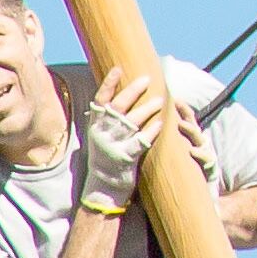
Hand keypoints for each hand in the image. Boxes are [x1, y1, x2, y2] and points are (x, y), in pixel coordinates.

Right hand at [75, 70, 165, 211]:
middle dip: (132, 91)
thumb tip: (126, 92)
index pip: (100, 101)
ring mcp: (112, 146)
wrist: (103, 188)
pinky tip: (160, 124)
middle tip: (147, 79)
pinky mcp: (124, 158)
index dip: (108, 84)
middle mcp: (101, 134)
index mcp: (95, 126)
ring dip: (146, 109)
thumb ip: (111, 118)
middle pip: (117, 108)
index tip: (118, 68)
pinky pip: (140, 142)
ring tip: (160, 100)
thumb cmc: (107, 156)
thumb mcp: (102, 136)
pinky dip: (151, 132)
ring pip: (130, 122)